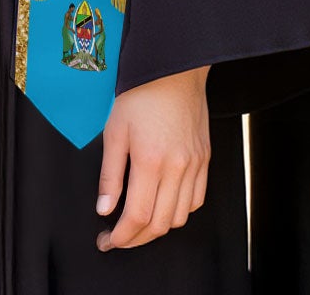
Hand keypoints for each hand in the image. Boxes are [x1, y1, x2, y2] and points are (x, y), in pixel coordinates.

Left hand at [96, 65, 209, 250]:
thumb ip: (110, 174)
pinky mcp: (205, 160)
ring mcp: (195, 165)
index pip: (138, 216)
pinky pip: (197, 200)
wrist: (173, 69)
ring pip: (180, 217)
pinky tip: (163, 205)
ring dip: (158, 227)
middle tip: (118, 238)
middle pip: (160, 224)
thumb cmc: (141, 94)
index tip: (108, 241)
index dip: (122, 236)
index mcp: (151, 161)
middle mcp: (177, 168)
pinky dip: (179, 211)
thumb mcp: (114, 130)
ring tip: (138, 223)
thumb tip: (105, 208)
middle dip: (136, 239)